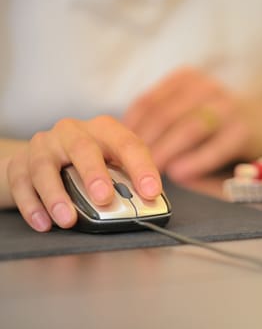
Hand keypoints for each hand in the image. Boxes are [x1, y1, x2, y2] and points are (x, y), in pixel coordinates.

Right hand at [6, 116, 161, 231]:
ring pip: (46, 166)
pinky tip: (43, 223)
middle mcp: (74, 132)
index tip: (151, 192)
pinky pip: (22, 182)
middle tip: (104, 199)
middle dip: (95, 174)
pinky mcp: (20, 161)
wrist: (48, 158)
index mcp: (106, 130)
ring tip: (68, 219)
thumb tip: (148, 205)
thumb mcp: (113, 165)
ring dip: (57, 196)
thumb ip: (129, 181)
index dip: (142, 168)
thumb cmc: (91, 163)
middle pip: (84, 148)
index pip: (128, 144)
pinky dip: (32, 205)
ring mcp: (45, 145)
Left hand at [123, 67, 261, 181]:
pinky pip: (214, 146)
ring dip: (165, 153)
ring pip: (186, 128)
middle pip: (163, 115)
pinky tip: (180, 174)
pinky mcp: (243, 128)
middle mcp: (205, 87)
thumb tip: (131, 153)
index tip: (117, 154)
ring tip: (150, 174)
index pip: (147, 103)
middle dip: (143, 146)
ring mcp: (226, 105)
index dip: (129, 130)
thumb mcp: (193, 112)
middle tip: (129, 171)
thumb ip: (166, 124)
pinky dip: (194, 161)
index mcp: (186, 80)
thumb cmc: (224, 123)